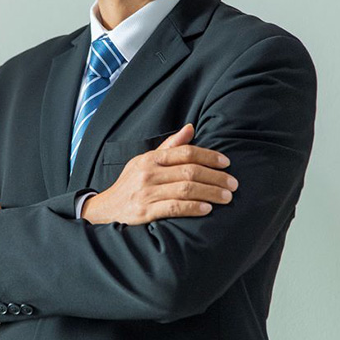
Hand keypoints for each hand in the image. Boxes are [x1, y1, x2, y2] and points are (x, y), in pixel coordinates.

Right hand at [81, 123, 237, 224]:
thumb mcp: (146, 161)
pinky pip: (174, 208)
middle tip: (233, 184)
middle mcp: (148, 173)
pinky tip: (207, 209)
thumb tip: (191, 128)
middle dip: (215, 177)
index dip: (209, 156)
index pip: (185, 152)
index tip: (226, 163)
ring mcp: (146, 192)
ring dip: (210, 193)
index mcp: (151, 158)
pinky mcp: (144, 212)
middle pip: (189, 171)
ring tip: (226, 197)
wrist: (106, 209)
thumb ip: (169, 146)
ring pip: (185, 189)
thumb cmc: (131, 184)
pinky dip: (193, 208)